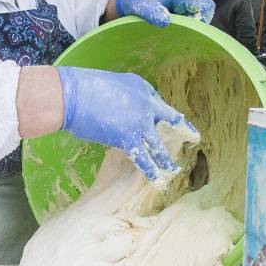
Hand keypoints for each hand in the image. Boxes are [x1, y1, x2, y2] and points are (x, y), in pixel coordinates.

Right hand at [58, 67, 197, 180]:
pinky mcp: (129, 137)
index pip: (156, 103)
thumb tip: (119, 116)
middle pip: (168, 118)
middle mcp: (145, 103)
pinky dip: (151, 170)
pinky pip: (143, 158)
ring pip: (157, 144)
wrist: (72, 95)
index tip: (164, 120)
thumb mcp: (108, 86)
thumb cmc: (81, 88)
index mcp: (140, 86)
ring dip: (165, 159)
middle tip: (193, 136)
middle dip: (182, 128)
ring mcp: (140, 121)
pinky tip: (158, 179)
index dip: (160, 114)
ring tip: (173, 169)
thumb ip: (120, 101)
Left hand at [114, 0, 214, 26]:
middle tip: (178, 32)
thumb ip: (152, 12)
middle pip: (204, 13)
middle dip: (194, 25)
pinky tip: (171, 30)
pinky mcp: (183, 7)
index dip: (201, 20)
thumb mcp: (142, 4)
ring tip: (172, 31)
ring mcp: (186, 1)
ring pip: (197, 18)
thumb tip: (165, 22)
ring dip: (188, 26)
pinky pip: (190, 19)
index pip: (206, 6)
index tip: (187, 30)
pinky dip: (183, 26)